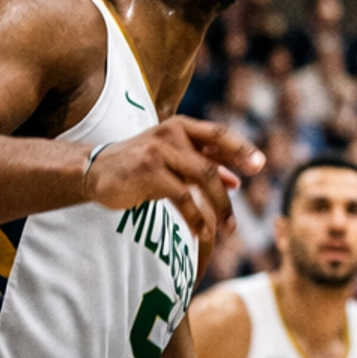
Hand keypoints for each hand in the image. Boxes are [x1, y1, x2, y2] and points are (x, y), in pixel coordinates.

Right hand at [84, 118, 263, 247]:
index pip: (218, 134)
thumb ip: (202, 164)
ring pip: (200, 180)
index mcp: (181, 126)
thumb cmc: (140, 164)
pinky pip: (181, 197)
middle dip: (225, 195)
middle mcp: (172, 134)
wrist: (95, 170)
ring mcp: (159, 152)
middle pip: (209, 165)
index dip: (241, 148)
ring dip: (215, 208)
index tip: (260, 165)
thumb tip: (235, 181)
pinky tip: (200, 231)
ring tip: (223, 230)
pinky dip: (194, 216)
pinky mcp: (148, 172)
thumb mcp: (172, 158)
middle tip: (235, 222)